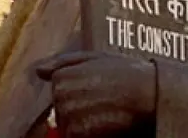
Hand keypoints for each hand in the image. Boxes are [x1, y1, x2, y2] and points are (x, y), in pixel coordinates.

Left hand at [36, 51, 156, 137]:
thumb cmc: (125, 73)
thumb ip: (62, 63)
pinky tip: (106, 123)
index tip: (97, 89)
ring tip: (106, 112)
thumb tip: (38, 71)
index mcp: (60, 77)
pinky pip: (75, 136)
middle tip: (103, 102)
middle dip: (78, 108)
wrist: (149, 94)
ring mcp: (68, 115)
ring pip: (67, 125)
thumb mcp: (94, 57)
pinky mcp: (78, 132)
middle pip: (60, 110)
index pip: (58, 92)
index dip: (79, 92)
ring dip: (83, 122)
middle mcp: (60, 95)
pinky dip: (89, 133)